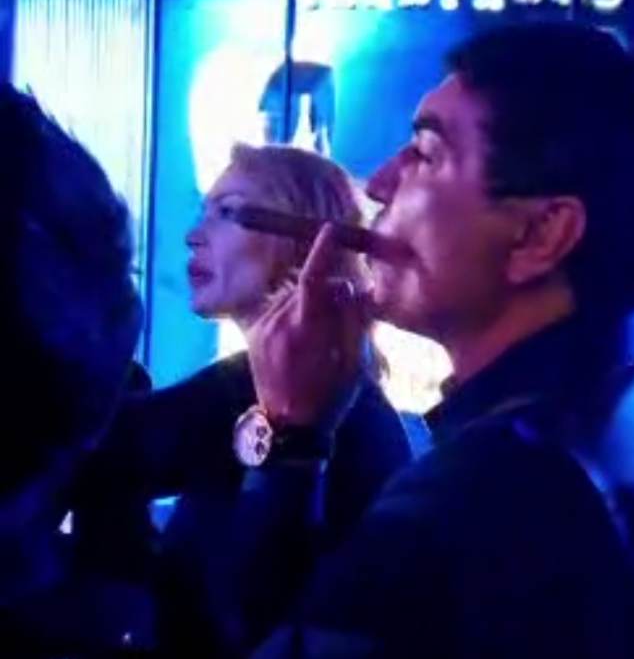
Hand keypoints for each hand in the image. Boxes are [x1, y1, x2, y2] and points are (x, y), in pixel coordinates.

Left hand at [247, 225, 372, 428]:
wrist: (287, 428)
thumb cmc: (328, 399)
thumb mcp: (354, 364)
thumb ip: (354, 321)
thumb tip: (353, 288)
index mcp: (305, 330)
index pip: (313, 279)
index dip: (323, 252)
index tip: (331, 230)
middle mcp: (278, 321)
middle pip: (308, 286)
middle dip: (330, 291)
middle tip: (346, 315)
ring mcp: (262, 326)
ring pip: (294, 295)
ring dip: (311, 303)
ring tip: (321, 335)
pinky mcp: (254, 331)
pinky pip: (280, 308)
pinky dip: (295, 312)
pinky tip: (303, 338)